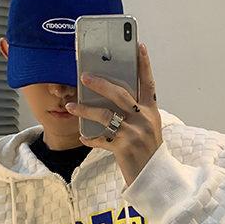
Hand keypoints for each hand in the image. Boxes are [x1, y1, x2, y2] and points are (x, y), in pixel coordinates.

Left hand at [63, 42, 163, 186]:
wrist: (154, 178)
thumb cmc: (148, 151)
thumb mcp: (148, 128)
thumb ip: (135, 112)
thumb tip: (110, 97)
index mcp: (152, 111)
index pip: (148, 83)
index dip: (144, 64)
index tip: (139, 46)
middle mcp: (144, 119)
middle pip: (119, 94)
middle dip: (100, 83)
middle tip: (84, 76)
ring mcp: (134, 133)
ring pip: (105, 114)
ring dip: (85, 109)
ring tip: (71, 105)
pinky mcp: (123, 147)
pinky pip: (101, 139)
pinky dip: (90, 138)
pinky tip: (83, 137)